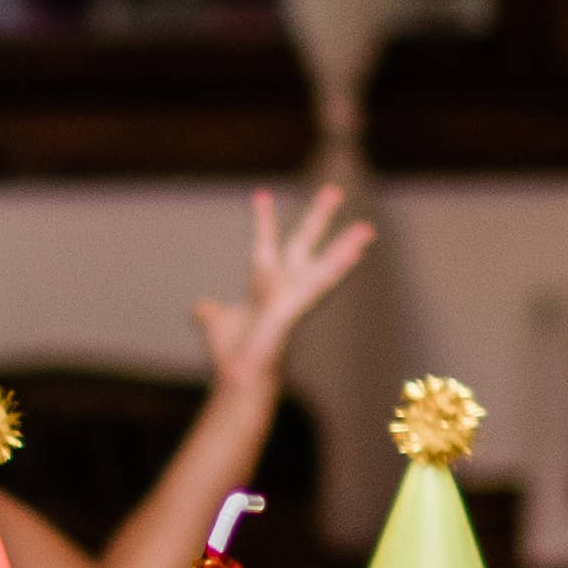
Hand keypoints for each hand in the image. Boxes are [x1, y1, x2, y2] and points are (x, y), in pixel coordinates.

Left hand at [195, 180, 377, 398]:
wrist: (238, 379)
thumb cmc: (232, 355)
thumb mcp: (215, 322)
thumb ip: (210, 312)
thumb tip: (200, 308)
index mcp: (264, 284)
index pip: (266, 243)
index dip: (263, 220)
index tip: (260, 193)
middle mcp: (283, 286)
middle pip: (302, 244)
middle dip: (318, 218)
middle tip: (335, 189)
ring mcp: (293, 298)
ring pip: (323, 266)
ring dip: (345, 247)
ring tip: (367, 229)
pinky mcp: (296, 310)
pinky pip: (320, 285)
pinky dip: (336, 269)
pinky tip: (355, 254)